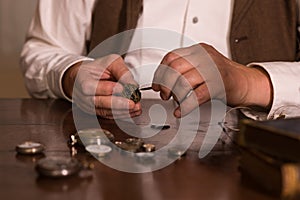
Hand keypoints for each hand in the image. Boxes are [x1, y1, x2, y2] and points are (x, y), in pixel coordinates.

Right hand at [62, 54, 141, 118]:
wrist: (88, 77)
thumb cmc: (98, 68)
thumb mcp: (111, 62)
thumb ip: (121, 72)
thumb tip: (132, 85)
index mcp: (82, 79)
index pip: (90, 87)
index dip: (105, 89)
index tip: (121, 87)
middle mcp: (83, 96)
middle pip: (98, 103)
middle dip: (117, 104)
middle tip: (132, 102)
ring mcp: (89, 106)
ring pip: (105, 112)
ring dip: (123, 111)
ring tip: (136, 107)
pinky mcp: (97, 113)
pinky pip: (110, 117)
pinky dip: (122, 115)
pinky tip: (133, 112)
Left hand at [152, 43, 271, 117]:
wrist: (247, 83)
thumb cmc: (223, 77)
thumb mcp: (202, 66)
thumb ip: (185, 69)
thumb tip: (163, 82)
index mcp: (198, 50)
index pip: (171, 57)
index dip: (160, 72)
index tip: (156, 84)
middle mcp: (204, 57)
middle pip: (174, 68)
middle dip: (164, 84)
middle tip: (164, 94)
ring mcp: (212, 69)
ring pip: (184, 81)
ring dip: (174, 94)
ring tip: (174, 102)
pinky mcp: (219, 85)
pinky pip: (196, 96)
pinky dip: (185, 106)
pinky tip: (181, 111)